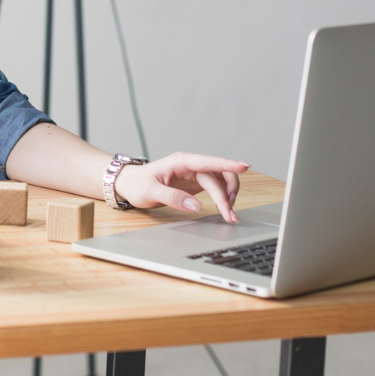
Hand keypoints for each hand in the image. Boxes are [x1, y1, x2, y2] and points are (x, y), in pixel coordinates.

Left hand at [112, 152, 249, 222]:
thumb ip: (172, 197)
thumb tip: (196, 205)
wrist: (130, 184)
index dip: (228, 163)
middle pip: (219, 173)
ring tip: (228, 214)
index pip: (208, 161)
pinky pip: (217, 187)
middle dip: (228, 193)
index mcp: (180, 161)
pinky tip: (224, 208)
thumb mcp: (150, 192)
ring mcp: (195, 173)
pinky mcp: (196, 183)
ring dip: (229, 195)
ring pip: (222, 180)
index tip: (244, 166)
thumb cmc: (137, 184)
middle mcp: (191, 165)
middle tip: (230, 214)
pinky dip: (223, 197)